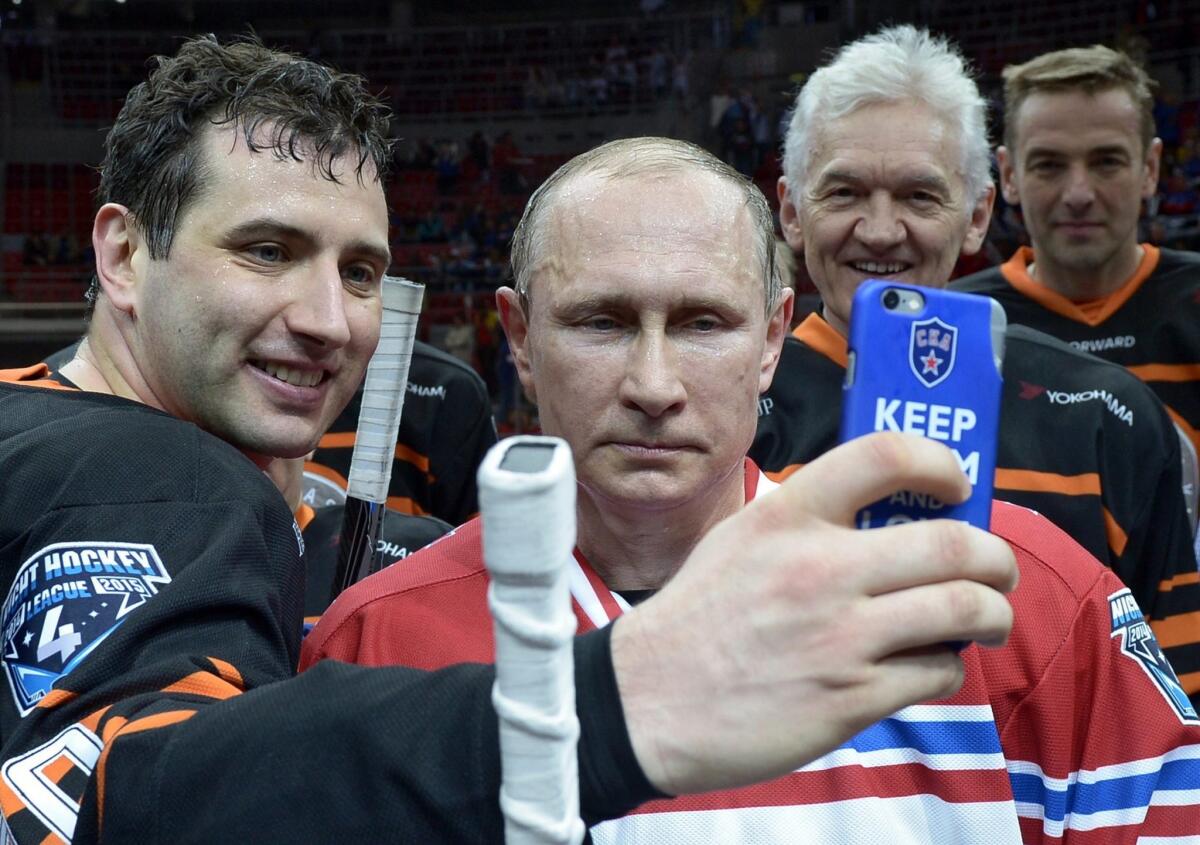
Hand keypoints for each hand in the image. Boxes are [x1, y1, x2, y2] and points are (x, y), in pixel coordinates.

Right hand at [611, 432, 1017, 794]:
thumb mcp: (739, 541)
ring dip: (992, 614)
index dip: (940, 462)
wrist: (650, 702)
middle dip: (997, 559)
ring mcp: (841, 636)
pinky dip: (946, 667)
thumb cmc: (696, 620)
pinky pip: (937, 672)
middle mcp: (821, 568)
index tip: (955, 485)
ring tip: (986, 618)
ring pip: (965, 610)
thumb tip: (883, 520)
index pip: (885, 456)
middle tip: (996, 569)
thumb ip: (805, 523)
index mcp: (788, 517)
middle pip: (955, 543)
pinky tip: (926, 666)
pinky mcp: (852, 697)